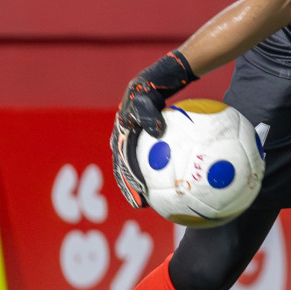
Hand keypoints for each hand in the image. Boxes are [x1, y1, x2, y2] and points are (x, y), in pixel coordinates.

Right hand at [109, 50, 198, 207]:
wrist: (149, 84)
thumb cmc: (149, 92)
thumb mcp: (147, 99)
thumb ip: (150, 114)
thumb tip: (158, 131)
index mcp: (121, 136)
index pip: (123, 163)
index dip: (129, 181)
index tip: (139, 194)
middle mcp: (122, 142)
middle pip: (125, 170)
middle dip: (130, 188)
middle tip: (141, 205)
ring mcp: (130, 143)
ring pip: (133, 168)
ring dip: (139, 185)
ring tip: (150, 201)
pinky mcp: (140, 143)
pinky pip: (147, 161)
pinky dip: (155, 173)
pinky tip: (170, 183)